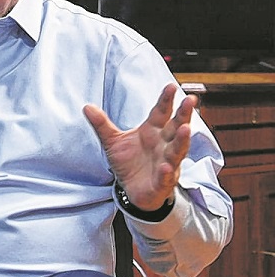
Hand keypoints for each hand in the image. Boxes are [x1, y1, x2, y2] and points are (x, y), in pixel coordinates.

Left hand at [83, 83, 194, 211]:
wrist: (132, 190)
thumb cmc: (128, 162)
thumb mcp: (112, 141)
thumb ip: (102, 124)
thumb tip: (86, 106)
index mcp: (152, 131)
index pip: (160, 113)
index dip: (165, 100)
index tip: (171, 86)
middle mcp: (163, 145)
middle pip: (176, 127)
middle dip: (183, 115)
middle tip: (190, 100)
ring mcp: (166, 163)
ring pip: (177, 150)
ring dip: (182, 140)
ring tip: (186, 128)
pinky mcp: (162, 182)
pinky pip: (166, 176)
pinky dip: (167, 172)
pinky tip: (166, 167)